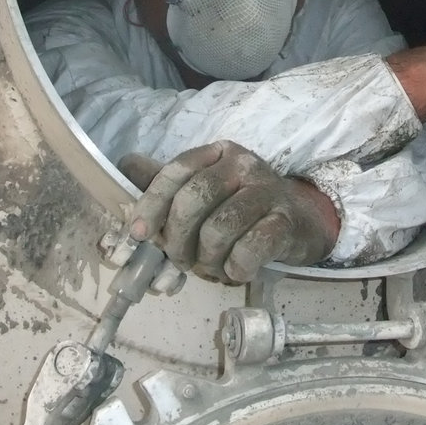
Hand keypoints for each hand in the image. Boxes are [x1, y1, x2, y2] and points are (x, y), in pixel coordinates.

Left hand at [119, 141, 338, 282]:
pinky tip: (237, 271)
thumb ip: (167, 182)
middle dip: (178, 237)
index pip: (178, 171)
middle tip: (181, 260)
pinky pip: (248, 250)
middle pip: (195, 198)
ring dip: (207, 260)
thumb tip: (125, 165)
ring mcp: (268, 191)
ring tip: (211, 268)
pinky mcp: (286, 222)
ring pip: (219, 229)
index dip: (152, 202)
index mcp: (219, 153)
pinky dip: (235, 269)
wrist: (300, 221)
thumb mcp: (205, 190)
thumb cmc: (242, 208)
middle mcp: (244, 164)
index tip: (138, 233)